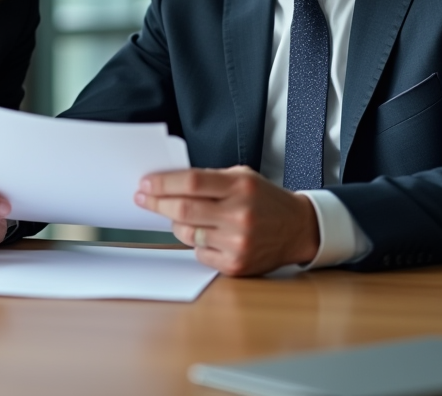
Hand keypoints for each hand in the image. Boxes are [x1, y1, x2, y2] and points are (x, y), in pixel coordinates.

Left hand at [135, 166, 318, 275]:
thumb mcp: (243, 177)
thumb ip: (209, 179)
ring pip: (186, 233)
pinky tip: (209, 235)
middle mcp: (240, 215)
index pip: (191, 182)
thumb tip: (167, 183)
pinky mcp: (236, 265)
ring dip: (177, 224)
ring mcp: (238, 242)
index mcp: (241, 186)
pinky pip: (198, 253)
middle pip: (183, 210)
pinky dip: (196, 243)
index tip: (145, 184)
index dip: (163, 183)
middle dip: (157, 203)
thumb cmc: (265, 200)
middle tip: (143, 198)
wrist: (297, 229)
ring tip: (185, 217)